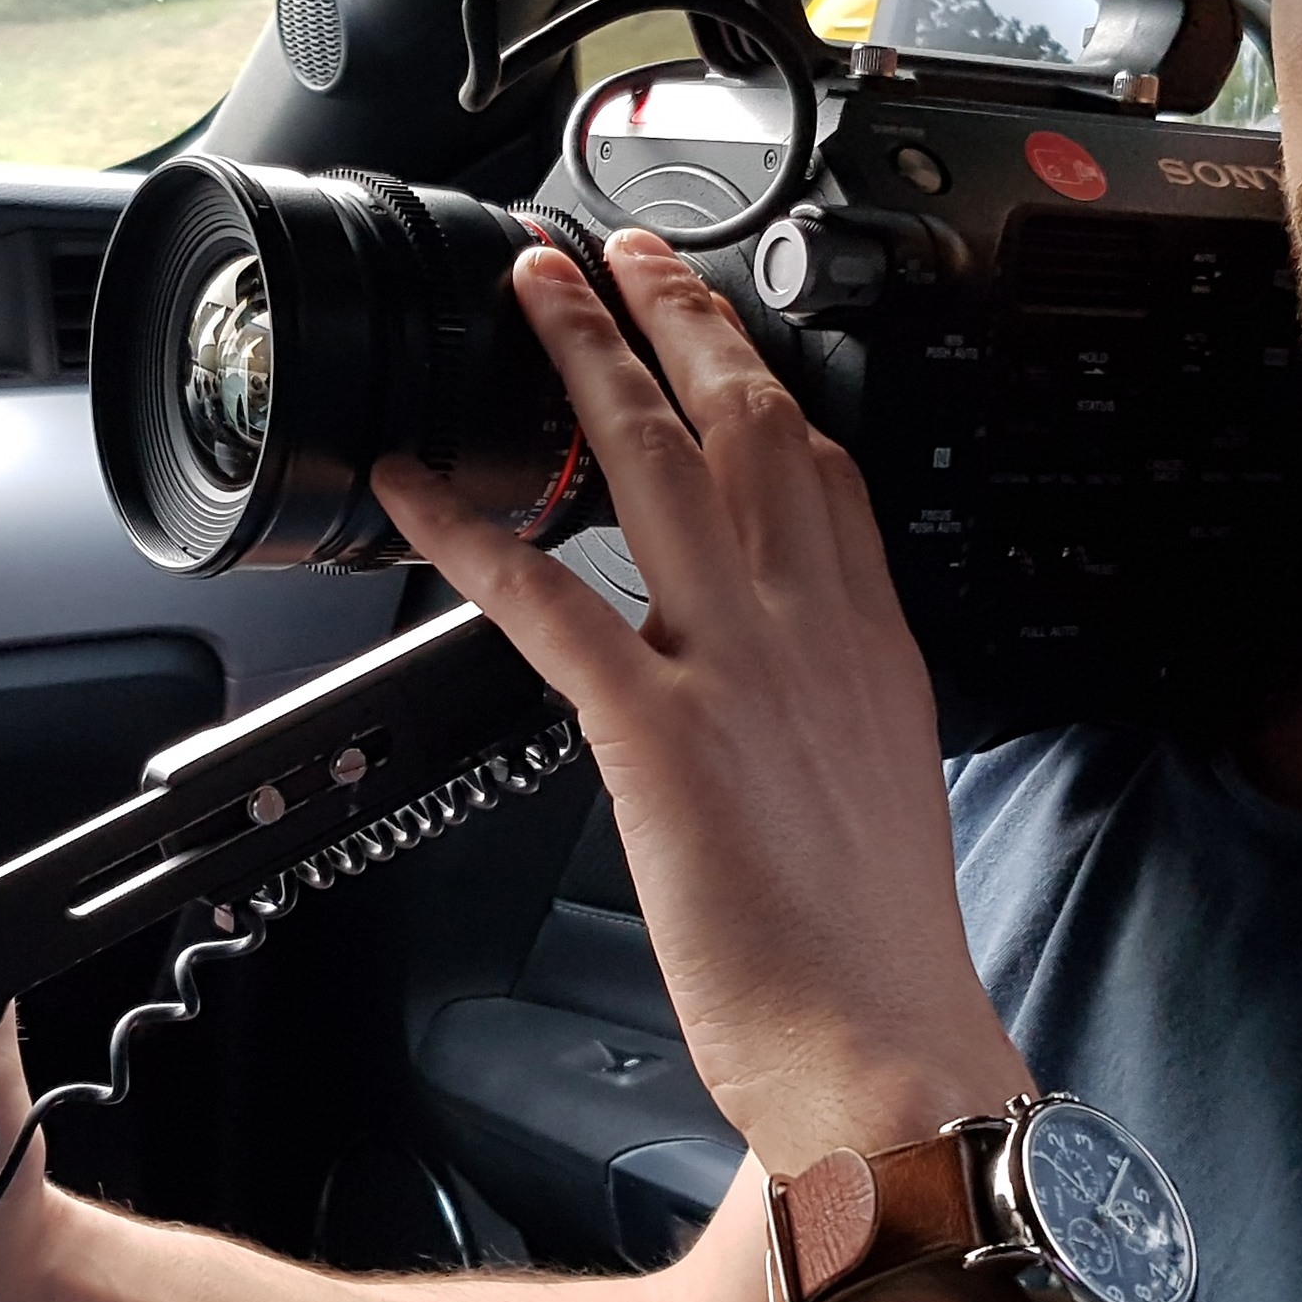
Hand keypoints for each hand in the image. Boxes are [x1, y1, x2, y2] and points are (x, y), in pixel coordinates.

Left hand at [376, 234, 1031, 1169]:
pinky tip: (417, 485)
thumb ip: (836, 721)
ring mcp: (739, 667)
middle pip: (746, 426)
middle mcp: (813, 631)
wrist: (882, 1050)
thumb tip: (792, 702)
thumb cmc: (875, 964)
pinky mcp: (660, 730)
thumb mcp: (884, 802)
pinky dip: (472, 528)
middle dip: (678, 319)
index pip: (826, 471)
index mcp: (873, 649)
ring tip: (533, 289)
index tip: (723, 329)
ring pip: (654, 466)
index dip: (764, 377)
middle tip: (620, 251)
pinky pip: (548, 597)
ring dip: (584, 359)